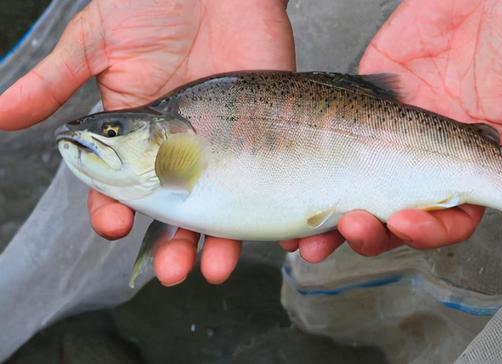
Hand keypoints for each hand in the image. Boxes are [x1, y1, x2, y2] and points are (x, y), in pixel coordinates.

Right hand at [0, 0, 294, 285]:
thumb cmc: (153, 3)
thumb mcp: (96, 40)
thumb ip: (53, 82)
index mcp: (138, 132)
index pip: (124, 188)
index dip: (115, 211)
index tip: (115, 226)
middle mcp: (183, 146)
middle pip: (178, 212)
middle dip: (172, 247)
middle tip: (174, 270)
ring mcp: (225, 142)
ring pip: (224, 206)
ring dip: (218, 243)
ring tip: (215, 267)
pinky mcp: (266, 129)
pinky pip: (271, 178)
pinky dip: (275, 210)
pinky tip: (275, 236)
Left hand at [282, 0, 501, 258]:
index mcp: (475, 162)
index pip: (451, 217)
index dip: (430, 232)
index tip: (409, 224)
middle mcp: (432, 155)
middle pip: (398, 214)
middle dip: (374, 232)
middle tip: (353, 228)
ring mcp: (397, 131)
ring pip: (361, 188)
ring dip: (336, 215)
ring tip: (312, 232)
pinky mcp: (368, 101)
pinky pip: (338, 141)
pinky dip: (318, 167)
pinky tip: (298, 184)